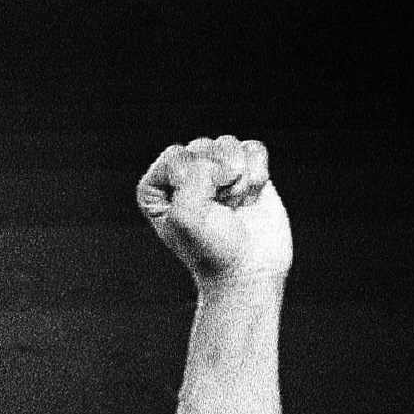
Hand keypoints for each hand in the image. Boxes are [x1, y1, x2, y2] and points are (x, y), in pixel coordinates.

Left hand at [136, 135, 290, 284]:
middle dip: (218, 181)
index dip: (195, 183)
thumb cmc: (211, 249)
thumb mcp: (186, 216)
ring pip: (229, 144)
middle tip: (219, 212)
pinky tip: (251, 197)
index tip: (199, 213)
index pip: (176, 157)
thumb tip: (227, 160)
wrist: (249, 270)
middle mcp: (182, 173)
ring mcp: (215, 169)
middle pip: (203, 147)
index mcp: (156, 186)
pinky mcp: (245, 168)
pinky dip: (258, 172)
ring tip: (233, 206)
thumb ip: (194, 175)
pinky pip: (253, 148)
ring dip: (238, 179)